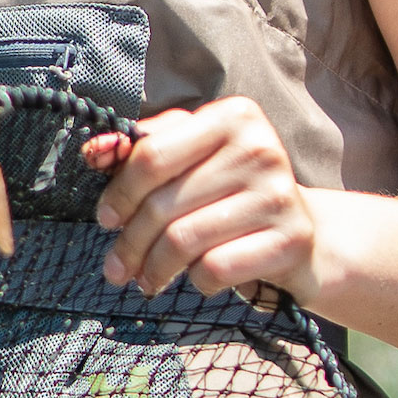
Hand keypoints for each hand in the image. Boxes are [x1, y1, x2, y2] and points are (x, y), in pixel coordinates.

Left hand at [84, 100, 315, 302]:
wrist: (303, 234)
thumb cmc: (232, 193)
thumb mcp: (194, 158)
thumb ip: (145, 148)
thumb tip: (94, 152)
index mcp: (233, 116)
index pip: (152, 155)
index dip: (119, 193)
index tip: (107, 219)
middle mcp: (259, 148)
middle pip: (163, 204)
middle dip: (130, 243)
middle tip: (116, 267)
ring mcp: (278, 195)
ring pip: (183, 240)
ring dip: (154, 269)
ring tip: (145, 280)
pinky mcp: (290, 240)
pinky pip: (215, 268)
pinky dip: (196, 281)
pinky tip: (197, 278)